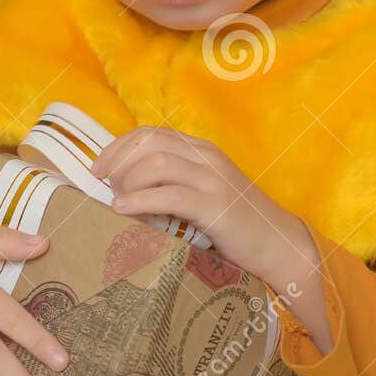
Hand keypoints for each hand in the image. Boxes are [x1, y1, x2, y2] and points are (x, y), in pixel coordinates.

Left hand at [89, 126, 319, 302]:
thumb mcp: (203, 192)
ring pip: (157, 164)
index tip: (98, 167)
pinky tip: (123, 210)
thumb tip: (126, 188)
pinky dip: (140, 200)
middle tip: (103, 183)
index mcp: (201, 150)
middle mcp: (206, 157)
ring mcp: (212, 180)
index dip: (118, 146)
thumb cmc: (235, 223)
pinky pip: (169, 195)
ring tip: (117, 199)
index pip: (151, 133)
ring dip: (128, 180)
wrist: (277, 243)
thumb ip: (173, 183)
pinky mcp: (215, 206)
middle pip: (149, 142)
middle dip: (117, 160)